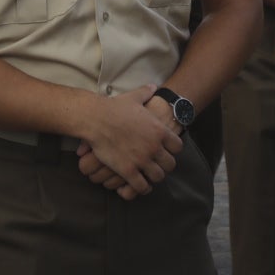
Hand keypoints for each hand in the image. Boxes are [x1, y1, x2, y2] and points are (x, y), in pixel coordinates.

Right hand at [78, 85, 181, 199]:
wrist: (96, 119)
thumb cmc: (114, 107)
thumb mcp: (134, 98)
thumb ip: (146, 93)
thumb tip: (152, 86)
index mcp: (159, 130)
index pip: (178, 147)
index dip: (173, 150)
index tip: (167, 151)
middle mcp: (154, 147)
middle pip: (170, 165)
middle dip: (165, 166)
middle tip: (158, 166)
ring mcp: (142, 160)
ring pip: (158, 177)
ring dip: (154, 178)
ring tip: (150, 178)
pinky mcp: (128, 171)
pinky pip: (141, 186)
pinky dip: (142, 188)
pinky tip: (140, 186)